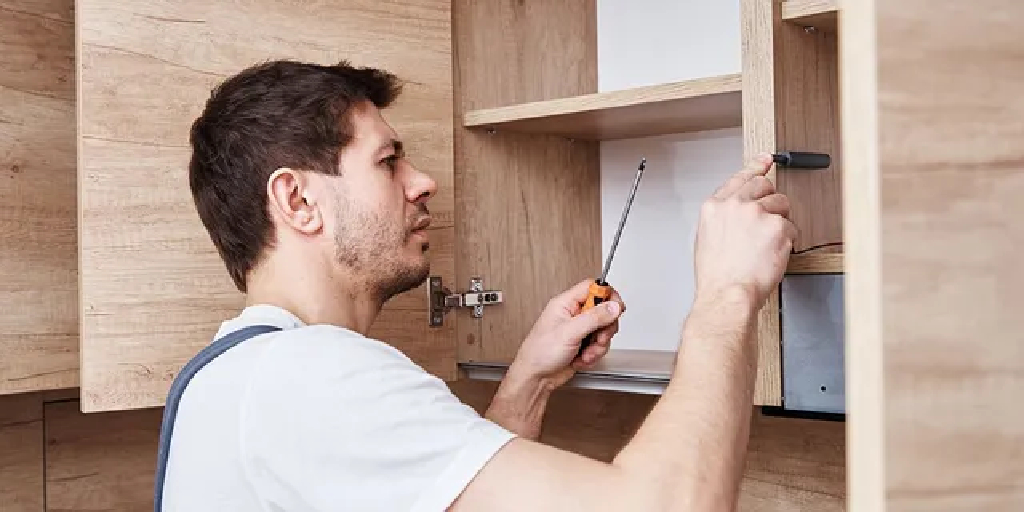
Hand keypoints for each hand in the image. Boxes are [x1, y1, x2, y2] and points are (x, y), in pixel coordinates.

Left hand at [508, 279, 625, 388]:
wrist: (536, 378)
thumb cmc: (539, 353)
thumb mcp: (569, 332)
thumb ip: (594, 318)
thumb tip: (613, 307)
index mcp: (565, 304)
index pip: (593, 288)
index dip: (607, 295)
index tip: (615, 308)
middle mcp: (573, 315)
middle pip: (603, 310)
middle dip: (605, 328)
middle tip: (598, 337)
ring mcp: (578, 330)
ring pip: (603, 330)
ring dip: (598, 345)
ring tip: (585, 352)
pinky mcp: (582, 345)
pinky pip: (599, 345)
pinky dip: (594, 355)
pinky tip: (581, 359)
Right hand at [694, 154, 797, 307]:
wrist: (728, 293)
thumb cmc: (717, 276)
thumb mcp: (707, 239)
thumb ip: (723, 218)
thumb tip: (737, 214)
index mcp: (715, 207)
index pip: (739, 177)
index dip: (755, 167)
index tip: (765, 159)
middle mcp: (735, 205)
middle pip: (764, 185)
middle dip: (770, 200)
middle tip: (769, 220)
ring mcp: (757, 213)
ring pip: (781, 205)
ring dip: (779, 223)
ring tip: (766, 246)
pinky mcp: (778, 226)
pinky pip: (791, 227)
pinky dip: (787, 241)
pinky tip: (773, 254)